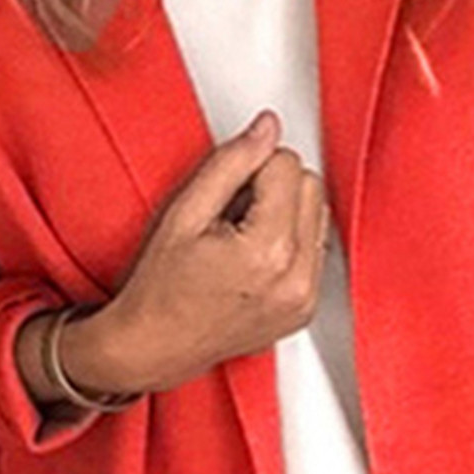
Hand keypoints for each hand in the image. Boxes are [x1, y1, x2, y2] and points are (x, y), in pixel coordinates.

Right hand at [70, 109, 331, 394]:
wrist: (155, 346)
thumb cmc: (160, 290)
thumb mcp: (184, 214)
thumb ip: (230, 163)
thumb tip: (266, 128)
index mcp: (268, 252)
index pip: (287, 165)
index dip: (251, 168)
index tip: (225, 193)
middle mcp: (295, 280)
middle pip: (311, 187)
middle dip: (274, 188)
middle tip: (231, 215)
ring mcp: (304, 299)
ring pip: (318, 216)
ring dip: (285, 215)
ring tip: (241, 239)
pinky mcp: (305, 309)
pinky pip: (315, 251)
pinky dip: (290, 245)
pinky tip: (254, 260)